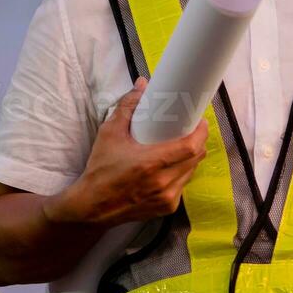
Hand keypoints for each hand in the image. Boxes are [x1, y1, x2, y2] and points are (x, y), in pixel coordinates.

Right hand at [44, 78, 208, 227]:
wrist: (92, 207)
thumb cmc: (100, 170)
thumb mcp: (110, 134)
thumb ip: (127, 107)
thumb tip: (142, 84)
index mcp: (151, 163)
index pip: (191, 146)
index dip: (201, 131)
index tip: (199, 120)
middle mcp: (163, 183)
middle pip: (196, 157)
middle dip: (198, 141)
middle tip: (192, 129)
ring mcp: (166, 197)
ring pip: (191, 171)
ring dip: (191, 157)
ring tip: (183, 145)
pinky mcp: (167, 208)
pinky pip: (183, 185)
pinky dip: (182, 173)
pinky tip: (174, 166)